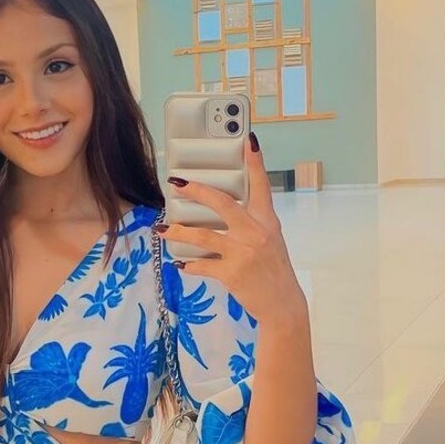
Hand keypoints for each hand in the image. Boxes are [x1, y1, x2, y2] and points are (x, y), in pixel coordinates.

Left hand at [159, 134, 305, 330]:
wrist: (282, 304)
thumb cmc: (273, 270)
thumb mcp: (271, 241)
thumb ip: (252, 224)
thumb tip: (223, 211)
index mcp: (266, 221)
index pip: (261, 186)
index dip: (255, 162)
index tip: (249, 140)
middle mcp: (255, 232)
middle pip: (221, 203)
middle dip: (197, 191)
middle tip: (177, 184)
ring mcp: (243, 252)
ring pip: (202, 236)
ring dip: (178, 232)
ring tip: (161, 230)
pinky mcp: (232, 273)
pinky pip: (202, 265)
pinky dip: (188, 265)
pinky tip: (179, 264)